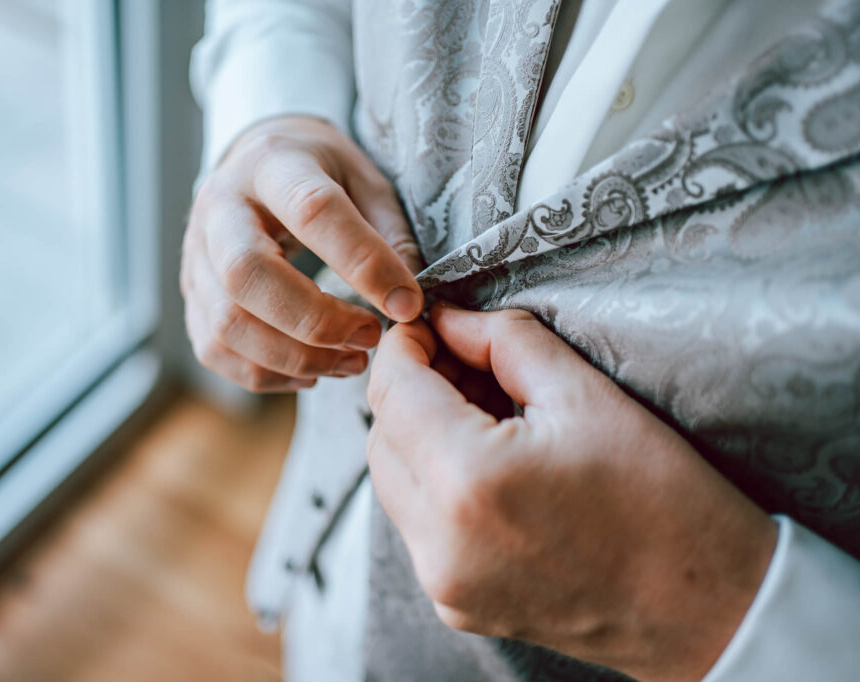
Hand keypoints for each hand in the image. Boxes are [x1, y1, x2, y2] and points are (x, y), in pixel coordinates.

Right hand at [181, 115, 422, 391]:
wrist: (254, 164)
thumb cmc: (319, 173)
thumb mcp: (365, 179)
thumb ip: (389, 233)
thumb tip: (406, 302)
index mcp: (271, 164)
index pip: (312, 211)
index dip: (363, 263)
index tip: (406, 304)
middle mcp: (220, 207)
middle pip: (247, 275)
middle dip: (316, 321)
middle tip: (370, 337)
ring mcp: (195, 255)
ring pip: (226, 324)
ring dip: (295, 357)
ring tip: (351, 361)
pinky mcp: (191, 296)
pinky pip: (215, 350)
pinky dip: (266, 374)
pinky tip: (310, 371)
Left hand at [366, 303, 777, 681]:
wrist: (708, 606)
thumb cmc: (664, 501)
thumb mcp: (587, 396)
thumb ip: (504, 343)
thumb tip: (450, 321)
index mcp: (469, 480)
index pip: (393, 391)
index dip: (403, 347)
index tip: (427, 324)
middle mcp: (440, 541)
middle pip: (382, 438)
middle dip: (410, 389)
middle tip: (462, 360)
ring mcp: (444, 583)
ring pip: (393, 483)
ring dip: (420, 435)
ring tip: (483, 408)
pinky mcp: (456, 604)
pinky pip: (418, 525)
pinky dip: (435, 483)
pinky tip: (488, 459)